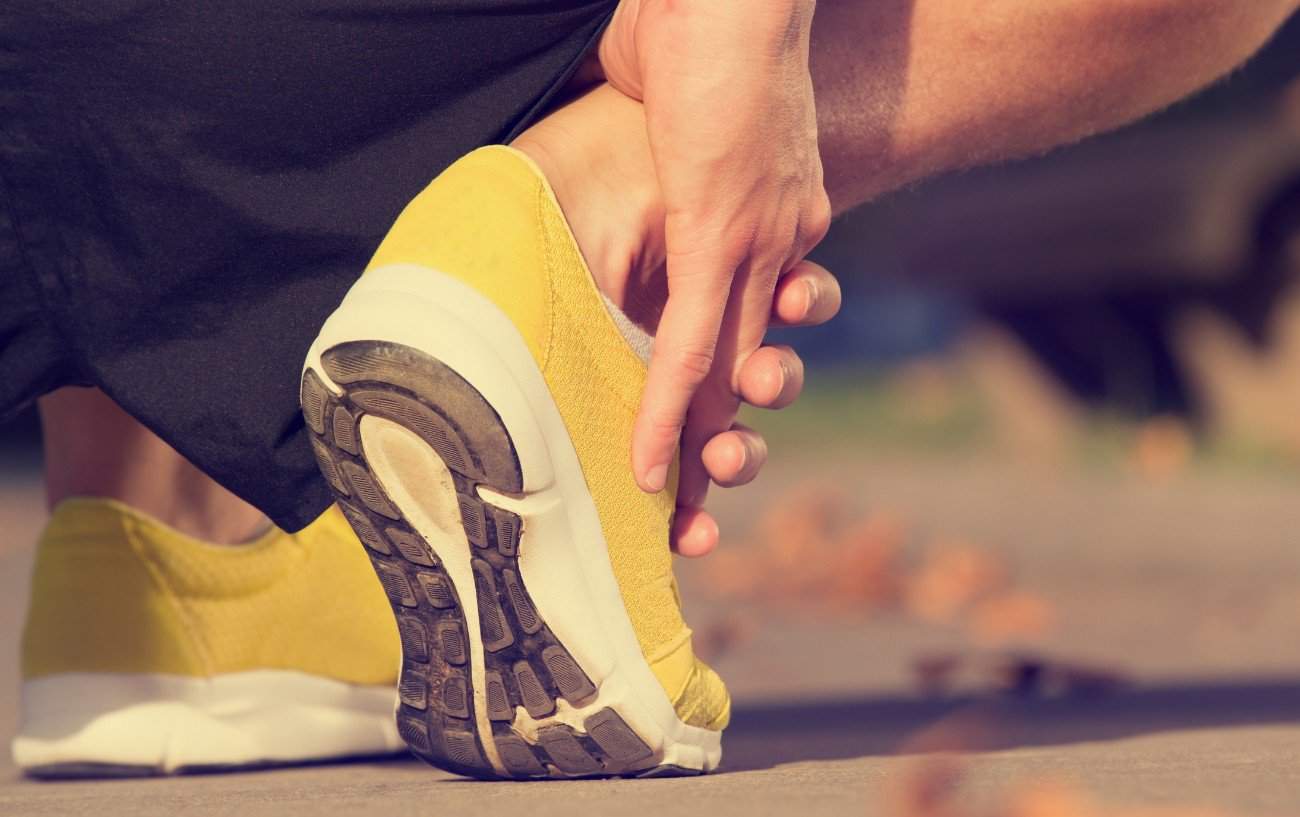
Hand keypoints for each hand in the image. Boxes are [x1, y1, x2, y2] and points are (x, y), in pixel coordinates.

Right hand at [600, 0, 831, 511]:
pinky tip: (647, 471)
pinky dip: (668, 411)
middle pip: (740, 383)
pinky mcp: (719, 238)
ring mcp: (748, 252)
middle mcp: (767, 257)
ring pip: (731, 380)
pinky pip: (692, 345)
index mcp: (755, 239)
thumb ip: (641, 199)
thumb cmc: (687, 44)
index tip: (686, 489)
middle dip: (716, 464)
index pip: (734, 348)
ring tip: (691, 507)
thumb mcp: (662, 137)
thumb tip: (591, 234)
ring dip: (706, 452)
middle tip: (694, 531)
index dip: (707, 421)